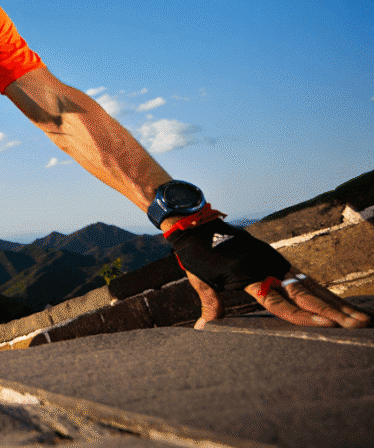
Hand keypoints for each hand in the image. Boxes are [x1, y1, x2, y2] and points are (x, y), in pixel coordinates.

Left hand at [188, 268, 371, 329]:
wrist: (197, 224)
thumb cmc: (196, 255)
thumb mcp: (199, 279)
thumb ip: (210, 304)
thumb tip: (203, 330)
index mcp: (247, 275)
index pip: (279, 301)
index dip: (303, 314)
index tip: (328, 324)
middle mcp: (267, 267)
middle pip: (305, 294)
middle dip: (333, 311)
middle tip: (359, 325)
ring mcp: (275, 262)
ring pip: (311, 286)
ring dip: (336, 303)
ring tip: (361, 318)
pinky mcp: (277, 259)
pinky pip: (305, 278)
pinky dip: (324, 292)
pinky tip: (340, 304)